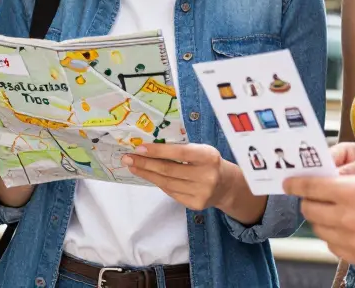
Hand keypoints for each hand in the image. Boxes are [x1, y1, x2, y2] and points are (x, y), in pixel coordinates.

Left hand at [122, 143, 239, 211]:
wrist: (227, 185)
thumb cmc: (208, 162)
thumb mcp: (201, 150)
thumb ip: (181, 150)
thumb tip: (148, 148)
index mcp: (208, 156)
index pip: (179, 153)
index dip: (157, 151)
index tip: (139, 148)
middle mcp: (206, 176)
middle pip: (168, 170)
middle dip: (145, 163)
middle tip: (127, 158)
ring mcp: (201, 192)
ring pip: (166, 183)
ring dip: (147, 174)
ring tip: (133, 167)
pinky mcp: (196, 204)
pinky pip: (171, 192)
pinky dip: (158, 183)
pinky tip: (149, 177)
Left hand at [284, 168, 354, 268]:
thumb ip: (352, 179)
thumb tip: (334, 181)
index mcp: (351, 192)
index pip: (310, 188)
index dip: (295, 184)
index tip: (288, 183)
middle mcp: (347, 217)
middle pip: (309, 210)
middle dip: (309, 201)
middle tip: (315, 197)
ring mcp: (352, 240)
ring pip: (319, 229)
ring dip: (321, 219)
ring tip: (335, 213)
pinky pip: (334, 246)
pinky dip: (334, 237)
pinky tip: (346, 230)